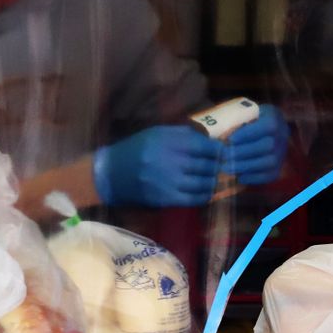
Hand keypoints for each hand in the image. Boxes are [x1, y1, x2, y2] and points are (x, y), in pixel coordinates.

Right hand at [94, 126, 222, 207]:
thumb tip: (211, 140)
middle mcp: (172, 161)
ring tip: (212, 177)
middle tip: (220, 165)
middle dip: (217, 165)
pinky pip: (195, 199)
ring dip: (212, 180)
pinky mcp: (167, 199)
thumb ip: (183, 134)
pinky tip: (204, 191)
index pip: (206, 146)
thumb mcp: (157, 133)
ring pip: (205, 183)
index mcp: (170, 141)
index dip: (219, 150)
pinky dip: (204, 195)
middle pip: (209, 165)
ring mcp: (170, 182)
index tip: (221, 151)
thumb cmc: (135, 149)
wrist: (110, 174)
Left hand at [226, 106, 289, 185]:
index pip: (267, 126)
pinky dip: (254, 177)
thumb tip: (222, 134)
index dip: (249, 133)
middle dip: (244, 152)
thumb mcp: (244, 112)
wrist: (264, 128)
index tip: (230, 139)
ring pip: (269, 162)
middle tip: (224, 156)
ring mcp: (282, 152)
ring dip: (246, 166)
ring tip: (228, 168)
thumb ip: (236, 120)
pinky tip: (239, 177)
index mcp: (274, 117)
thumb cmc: (248, 119)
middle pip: (267, 146)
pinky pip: (270, 175)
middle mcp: (282, 135)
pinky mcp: (279, 166)